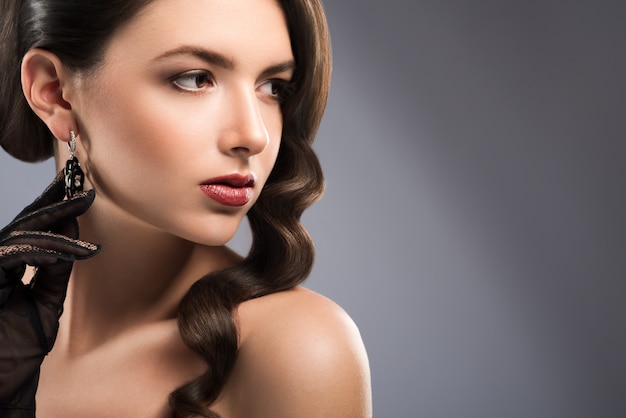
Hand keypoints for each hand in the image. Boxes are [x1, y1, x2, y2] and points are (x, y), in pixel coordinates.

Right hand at [0, 171, 98, 414]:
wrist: (1, 385)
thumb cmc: (17, 348)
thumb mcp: (45, 304)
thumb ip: (55, 272)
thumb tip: (72, 241)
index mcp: (5, 267)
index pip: (28, 230)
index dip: (51, 206)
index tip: (76, 189)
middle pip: (25, 224)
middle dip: (56, 204)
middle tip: (85, 190)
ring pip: (23, 235)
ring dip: (60, 230)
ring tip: (87, 220)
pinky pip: (17, 255)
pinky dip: (47, 251)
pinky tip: (73, 251)